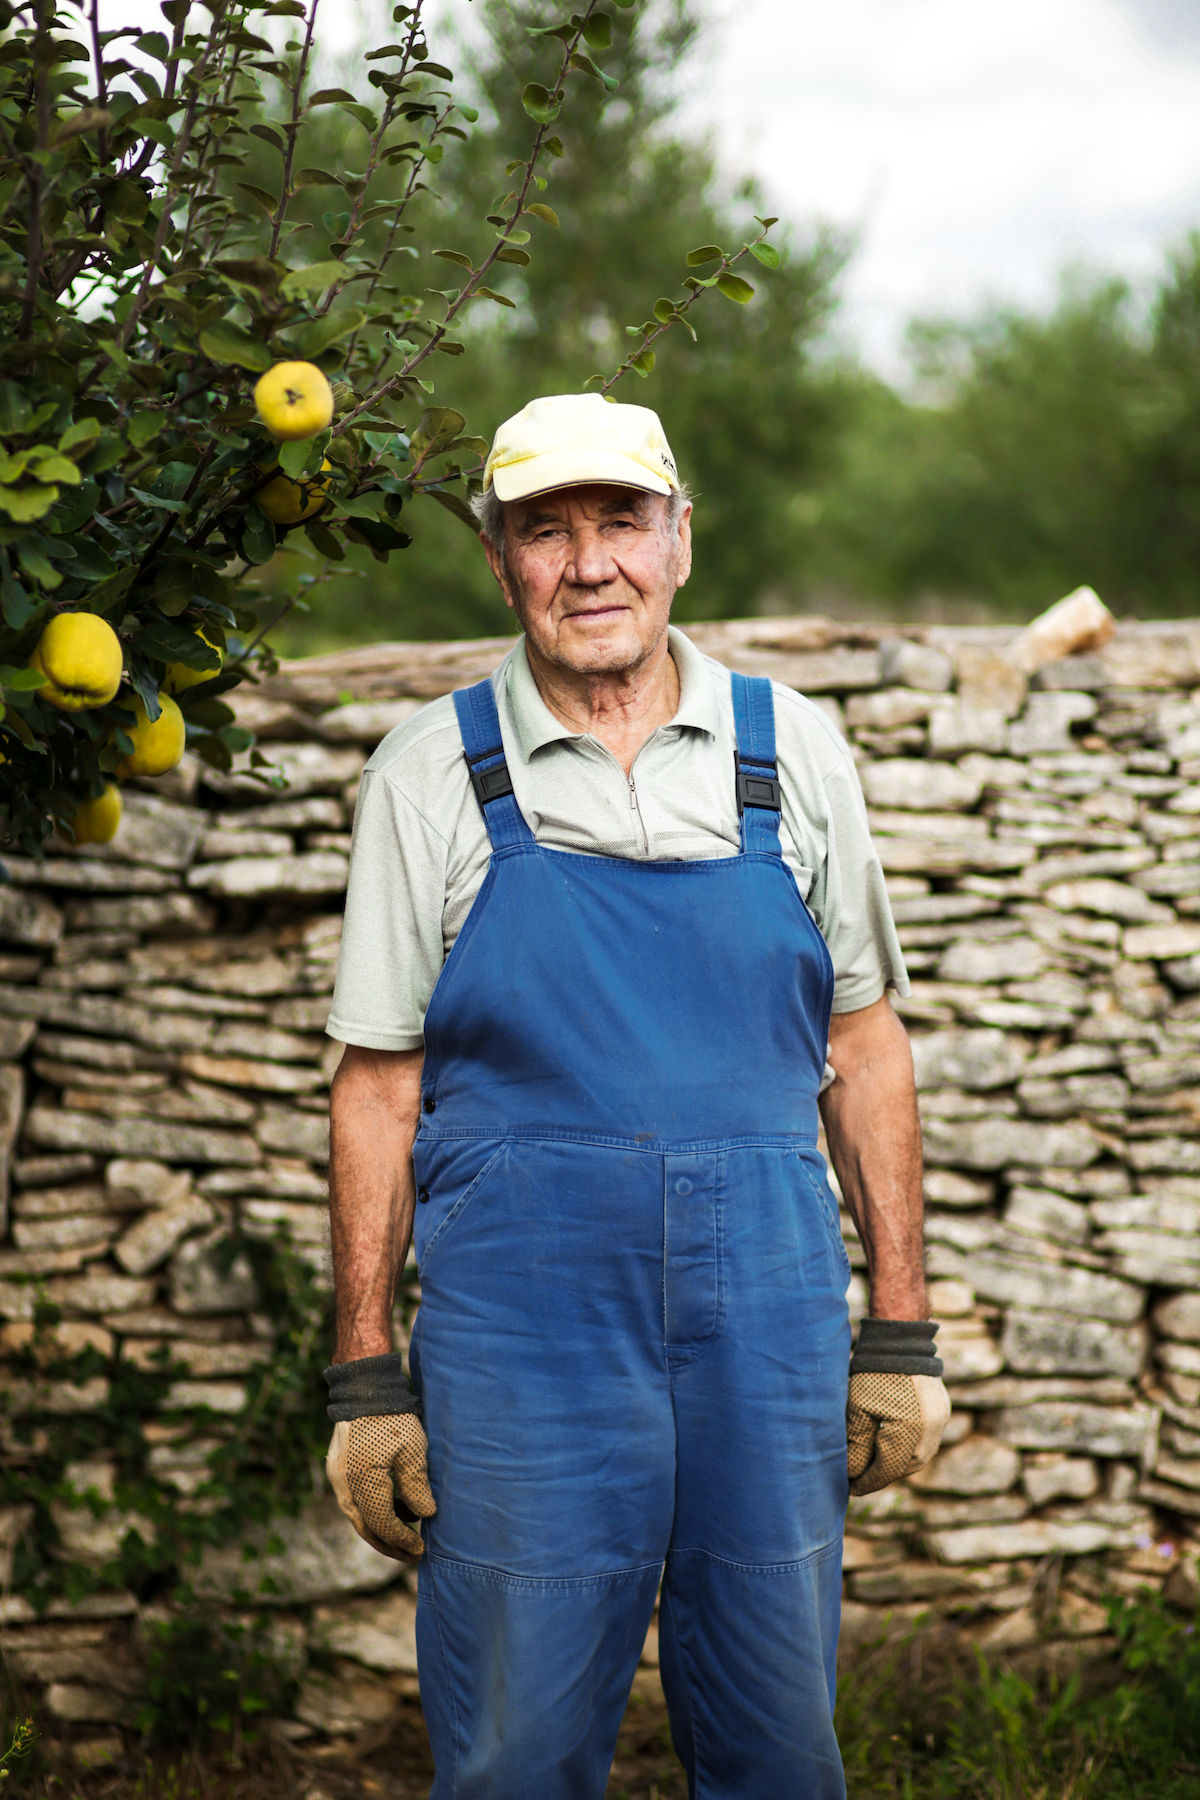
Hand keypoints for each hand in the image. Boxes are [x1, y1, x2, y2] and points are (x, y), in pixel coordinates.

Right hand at [326, 1413, 436, 1560]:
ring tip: (406, 1535)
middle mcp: (344, 1484)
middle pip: (364, 1526)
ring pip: (358, 1515)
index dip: (402, 1539)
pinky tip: (397, 1508)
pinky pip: (355, 1499)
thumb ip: (416, 1485)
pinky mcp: (339, 1469)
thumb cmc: (392, 1416)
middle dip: (388, 1544)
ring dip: (380, 1528)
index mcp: (362, 1480)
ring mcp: (338, 1477)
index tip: (420, 1548)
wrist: (364, 1387)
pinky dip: (373, 1509)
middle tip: (410, 1555)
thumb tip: (425, 1515)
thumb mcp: (412, 1449)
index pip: (382, 1522)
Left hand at [846, 1371, 949, 1495]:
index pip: (887, 1469)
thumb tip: (853, 1473)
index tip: (851, 1489)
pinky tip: (892, 1445)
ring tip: (875, 1464)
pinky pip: (927, 1440)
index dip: (868, 1481)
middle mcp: (931, 1429)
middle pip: (907, 1466)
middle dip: (883, 1475)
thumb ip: (856, 1444)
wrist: (900, 1338)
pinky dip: (909, 1448)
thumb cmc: (873, 1371)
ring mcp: (941, 1420)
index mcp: (910, 1430)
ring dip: (898, 1463)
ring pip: (920, 1456)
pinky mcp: (942, 1410)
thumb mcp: (857, 1408)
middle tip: (861, 1478)